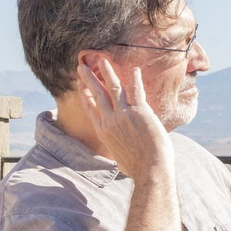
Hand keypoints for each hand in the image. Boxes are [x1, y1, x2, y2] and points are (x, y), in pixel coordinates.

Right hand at [77, 61, 173, 179]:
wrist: (150, 170)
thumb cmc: (137, 168)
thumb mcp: (120, 158)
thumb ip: (118, 149)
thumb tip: (122, 154)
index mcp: (104, 132)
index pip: (90, 108)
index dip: (85, 95)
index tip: (81, 85)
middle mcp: (110, 121)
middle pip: (97, 94)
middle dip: (89, 78)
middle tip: (82, 66)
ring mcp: (124, 115)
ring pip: (113, 88)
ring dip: (107, 72)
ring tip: (102, 60)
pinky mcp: (140, 113)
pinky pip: (136, 91)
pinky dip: (135, 79)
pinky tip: (135, 69)